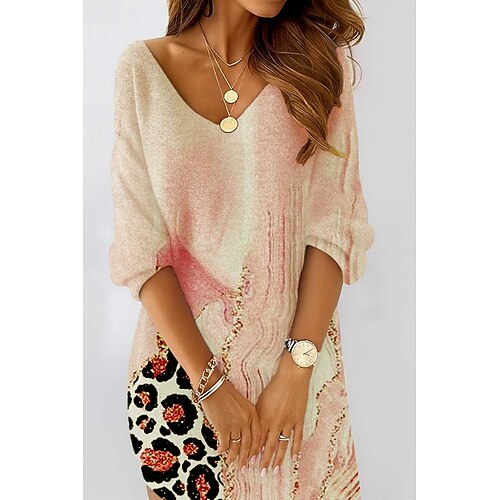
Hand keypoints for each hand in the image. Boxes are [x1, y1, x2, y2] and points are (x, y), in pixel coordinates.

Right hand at [199, 369, 260, 469]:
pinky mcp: (224, 427)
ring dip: (234, 457)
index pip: (258, 435)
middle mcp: (246, 420)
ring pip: (237, 446)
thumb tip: (243, 432)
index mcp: (253, 413)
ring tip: (231, 463)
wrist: (214, 386)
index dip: (257, 448)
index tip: (254, 456)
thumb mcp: (242, 403)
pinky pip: (225, 444)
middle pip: (249, 444)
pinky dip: (223, 450)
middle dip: (246, 457)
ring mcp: (235, 425)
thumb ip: (246, 417)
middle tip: (244, 466)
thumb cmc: (226, 392)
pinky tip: (220, 452)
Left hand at [255, 352, 311, 474]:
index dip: (254, 452)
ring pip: (283, 445)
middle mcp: (276, 422)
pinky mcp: (299, 419)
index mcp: (264, 417)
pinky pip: (298, 437)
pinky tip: (294, 457)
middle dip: (265, 461)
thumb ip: (258, 416)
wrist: (292, 377)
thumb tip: (254, 430)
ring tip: (276, 470)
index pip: (258, 439)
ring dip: (279, 459)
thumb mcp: (261, 400)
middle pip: (269, 446)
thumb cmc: (275, 386)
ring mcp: (288, 422)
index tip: (250, 462)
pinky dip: (296, 448)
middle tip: (262, 473)